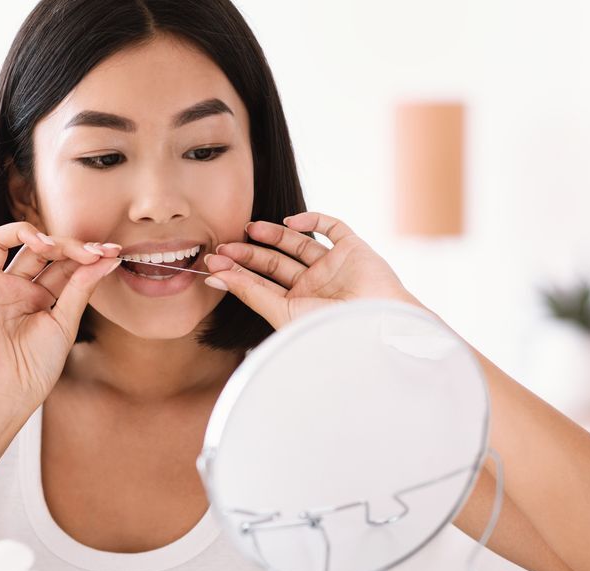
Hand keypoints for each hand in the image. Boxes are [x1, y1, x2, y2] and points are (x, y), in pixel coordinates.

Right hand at [0, 223, 122, 407]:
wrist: (7, 394)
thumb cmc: (36, 368)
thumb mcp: (65, 323)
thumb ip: (80, 287)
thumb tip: (107, 257)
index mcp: (41, 296)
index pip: (61, 261)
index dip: (85, 253)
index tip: (111, 252)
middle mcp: (14, 287)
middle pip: (36, 247)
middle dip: (65, 244)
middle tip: (90, 251)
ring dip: (23, 232)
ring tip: (47, 245)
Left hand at [202, 211, 426, 329]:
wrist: (377, 327)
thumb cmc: (330, 330)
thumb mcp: (282, 313)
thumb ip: (250, 293)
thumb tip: (214, 275)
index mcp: (297, 307)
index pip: (261, 285)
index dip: (237, 273)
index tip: (212, 264)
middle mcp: (314, 287)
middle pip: (274, 264)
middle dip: (248, 254)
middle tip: (224, 245)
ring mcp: (333, 267)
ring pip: (298, 244)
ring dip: (273, 234)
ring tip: (249, 228)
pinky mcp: (353, 249)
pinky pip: (331, 227)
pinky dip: (311, 219)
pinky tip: (289, 221)